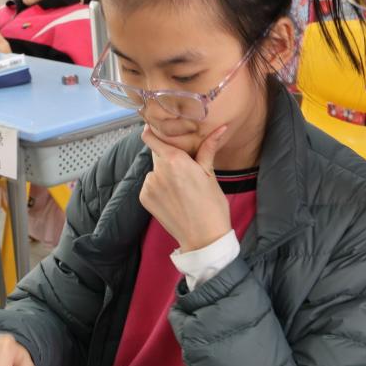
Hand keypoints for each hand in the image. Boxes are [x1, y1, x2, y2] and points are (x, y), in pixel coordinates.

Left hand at [139, 125, 232, 252]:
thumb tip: (220, 127)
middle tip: (185, 167)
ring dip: (164, 173)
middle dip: (168, 156)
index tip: (158, 129)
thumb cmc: (212, 206)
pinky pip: (150, 185)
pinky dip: (159, 187)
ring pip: (155, 171)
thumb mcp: (211, 174)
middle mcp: (158, 171)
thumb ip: (208, 148)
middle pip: (157, 154)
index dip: (152, 131)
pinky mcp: (144, 199)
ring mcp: (149, 186)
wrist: (204, 238)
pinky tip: (174, 198)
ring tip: (182, 187)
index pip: (150, 136)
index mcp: (175, 160)